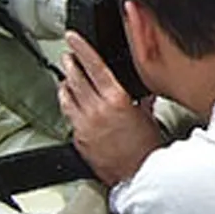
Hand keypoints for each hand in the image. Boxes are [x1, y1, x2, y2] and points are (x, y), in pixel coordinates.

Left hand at [58, 31, 163, 186]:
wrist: (136, 175)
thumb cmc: (146, 150)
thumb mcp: (148, 118)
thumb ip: (142, 101)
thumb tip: (143, 92)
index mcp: (116, 100)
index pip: (94, 66)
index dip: (82, 48)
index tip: (73, 38)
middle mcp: (97, 110)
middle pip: (76, 78)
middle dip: (70, 64)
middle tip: (68, 55)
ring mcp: (84, 125)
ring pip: (67, 97)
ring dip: (66, 84)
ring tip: (66, 77)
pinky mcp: (79, 139)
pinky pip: (69, 117)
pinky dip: (69, 106)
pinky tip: (71, 104)